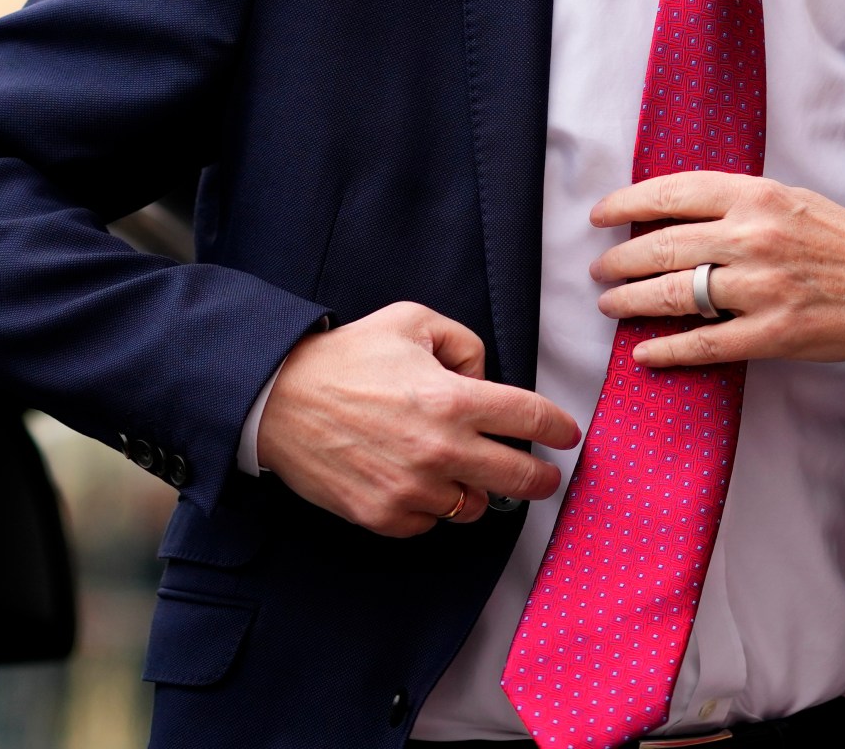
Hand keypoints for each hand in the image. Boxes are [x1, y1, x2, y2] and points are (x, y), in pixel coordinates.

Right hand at [254, 301, 580, 537]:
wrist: (277, 400)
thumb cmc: (346, 357)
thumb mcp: (412, 322)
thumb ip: (464, 344)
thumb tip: (484, 380)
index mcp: (452, 400)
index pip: (529, 418)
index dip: (557, 427)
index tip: (566, 434)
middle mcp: (439, 450)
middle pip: (519, 478)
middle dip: (540, 477)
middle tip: (543, 475)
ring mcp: (412, 490)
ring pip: (474, 507)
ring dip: (475, 490)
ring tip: (458, 471)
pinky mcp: (384, 517)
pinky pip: (430, 524)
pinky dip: (431, 507)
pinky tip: (415, 483)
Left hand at [589, 172, 844, 368]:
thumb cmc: (843, 240)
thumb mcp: (789, 199)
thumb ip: (736, 203)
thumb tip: (673, 214)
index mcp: (756, 196)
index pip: (672, 192)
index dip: (626, 204)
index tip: (600, 216)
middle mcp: (754, 237)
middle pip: (663, 246)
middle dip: (619, 260)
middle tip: (600, 270)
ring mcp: (762, 288)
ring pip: (675, 293)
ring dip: (631, 300)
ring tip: (611, 304)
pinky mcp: (772, 333)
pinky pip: (704, 343)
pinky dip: (667, 348)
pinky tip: (645, 350)